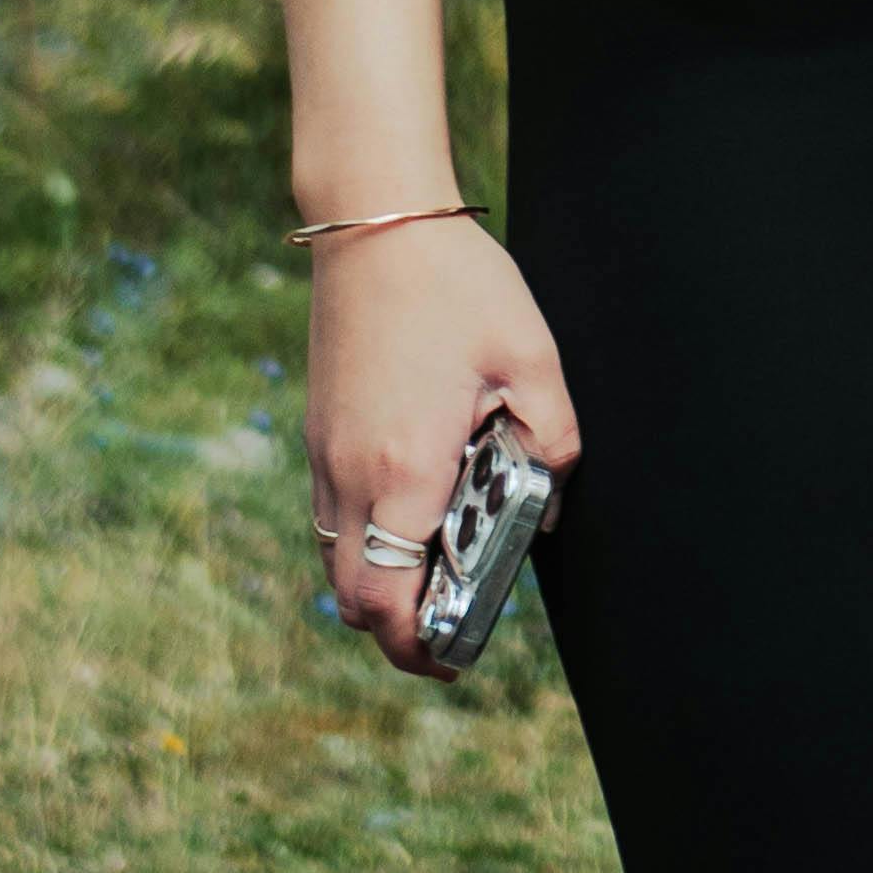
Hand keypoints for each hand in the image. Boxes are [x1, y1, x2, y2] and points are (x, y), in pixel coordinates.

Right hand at [304, 219, 577, 677]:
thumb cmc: (456, 283)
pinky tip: (412, 511)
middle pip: (353, 598)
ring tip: (438, 573)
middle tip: (454, 627)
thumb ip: (554, 440)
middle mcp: (350, 474)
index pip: (389, 600)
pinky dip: (364, 540)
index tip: (460, 653)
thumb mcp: (533, 357)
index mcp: (404, 468)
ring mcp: (324, 453)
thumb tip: (549, 503)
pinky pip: (329, 517)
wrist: (376, 218)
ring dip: (379, 585)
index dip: (420, 645)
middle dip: (399, 630)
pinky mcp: (319, 429)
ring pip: (336, 559)